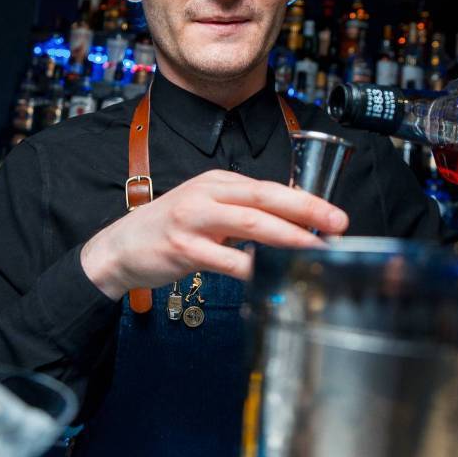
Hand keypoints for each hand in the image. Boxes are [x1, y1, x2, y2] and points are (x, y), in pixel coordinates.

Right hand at [80, 169, 348, 299]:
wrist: (120, 248)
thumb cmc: (169, 229)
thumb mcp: (207, 208)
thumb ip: (243, 210)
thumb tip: (292, 217)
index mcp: (217, 182)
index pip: (270, 187)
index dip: (306, 201)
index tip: (335, 216)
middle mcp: (206, 195)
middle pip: (265, 198)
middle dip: (306, 210)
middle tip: (337, 224)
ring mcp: (194, 220)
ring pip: (250, 223)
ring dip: (288, 236)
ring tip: (314, 248)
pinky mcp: (183, 248)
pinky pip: (226, 258)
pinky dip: (251, 267)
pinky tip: (271, 274)